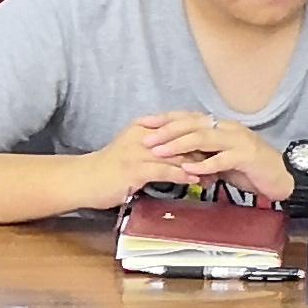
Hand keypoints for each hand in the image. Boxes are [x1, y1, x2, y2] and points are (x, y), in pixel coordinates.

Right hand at [78, 117, 228, 209]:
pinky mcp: (135, 169)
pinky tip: (197, 181)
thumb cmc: (109, 170)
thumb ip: (157, 151)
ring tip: (217, 175)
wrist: (83, 180)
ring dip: (199, 166)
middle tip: (224, 163)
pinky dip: (183, 175)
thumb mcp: (134, 153)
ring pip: (178, 155)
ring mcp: (139, 152)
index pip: (180, 127)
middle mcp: (144, 136)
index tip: (221, 146)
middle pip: (183, 139)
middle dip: (206, 152)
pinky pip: (165, 170)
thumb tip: (183, 158)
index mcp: (144, 128)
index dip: (202, 136)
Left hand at [150, 114, 291, 200]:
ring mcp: (239, 141)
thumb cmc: (251, 170)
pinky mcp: (247, 156)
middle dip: (166, 131)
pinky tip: (188, 170)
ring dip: (179, 145)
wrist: (284, 177)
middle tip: (146, 139)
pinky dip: (203, 164)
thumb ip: (202, 156)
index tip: (144, 124)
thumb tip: (178, 160)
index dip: (166, 119)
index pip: (189, 118)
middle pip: (193, 124)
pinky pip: (222, 159)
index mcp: (221, 127)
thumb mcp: (222, 161)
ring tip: (160, 152)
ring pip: (204, 138)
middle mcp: (228, 128)